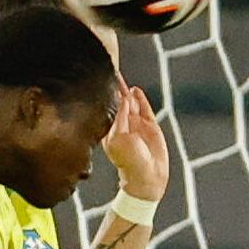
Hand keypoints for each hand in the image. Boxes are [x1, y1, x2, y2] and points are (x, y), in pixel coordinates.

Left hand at [102, 82, 171, 204]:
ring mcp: (137, 125)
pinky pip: (145, 109)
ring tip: (121, 81)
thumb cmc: (128, 160)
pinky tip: (136, 91)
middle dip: (115, 91)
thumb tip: (124, 97)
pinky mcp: (150, 126)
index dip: (105, 96)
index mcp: (111, 131)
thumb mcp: (119, 137)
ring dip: (128, 94)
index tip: (98, 81)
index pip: (107, 109)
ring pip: (132, 105)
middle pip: (119, 104)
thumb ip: (121, 116)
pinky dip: (141, 100)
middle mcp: (123, 126)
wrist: (147, 175)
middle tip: (111, 74)